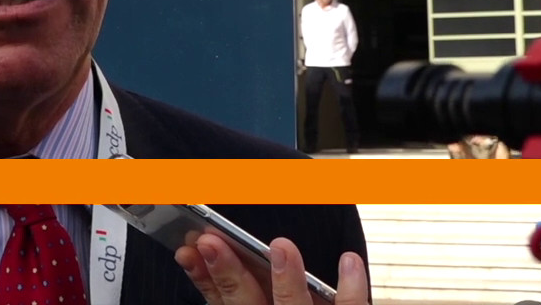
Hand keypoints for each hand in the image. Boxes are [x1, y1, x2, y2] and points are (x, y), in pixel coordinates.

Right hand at [174, 233, 368, 304]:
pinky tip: (349, 260)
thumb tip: (214, 282)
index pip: (221, 304)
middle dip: (228, 272)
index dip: (204, 279)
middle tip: (212, 242)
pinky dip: (352, 288)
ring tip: (280, 247)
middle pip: (246, 303)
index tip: (189, 253)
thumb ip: (233, 304)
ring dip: (287, 279)